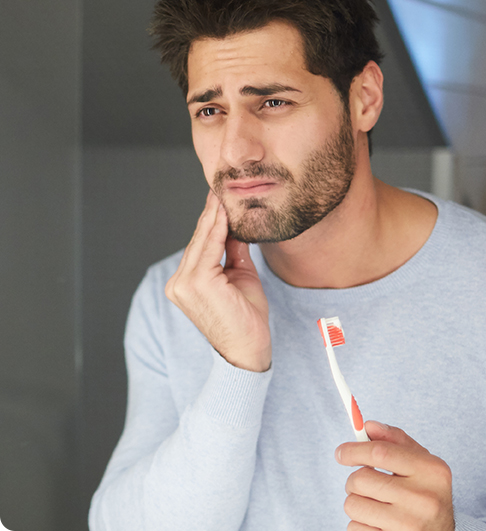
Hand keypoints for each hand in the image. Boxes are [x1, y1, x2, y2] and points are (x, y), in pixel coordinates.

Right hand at [165, 191, 270, 371]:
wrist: (249, 351)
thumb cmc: (246, 319)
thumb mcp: (241, 277)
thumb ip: (234, 252)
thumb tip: (236, 227)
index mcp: (186, 283)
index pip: (199, 245)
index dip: (211, 221)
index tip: (220, 200)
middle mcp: (180, 283)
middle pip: (199, 240)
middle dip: (212, 214)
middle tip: (221, 190)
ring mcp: (185, 284)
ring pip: (202, 240)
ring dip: (215, 216)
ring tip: (223, 195)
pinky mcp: (197, 283)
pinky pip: (209, 248)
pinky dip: (218, 229)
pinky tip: (225, 212)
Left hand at [336, 421, 453, 530]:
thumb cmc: (427, 494)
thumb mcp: (421, 464)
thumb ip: (395, 440)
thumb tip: (368, 426)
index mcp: (431, 471)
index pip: (380, 452)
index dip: (354, 450)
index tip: (341, 453)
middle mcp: (424, 499)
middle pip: (361, 479)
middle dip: (353, 480)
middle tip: (362, 484)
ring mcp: (410, 525)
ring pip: (353, 504)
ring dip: (355, 503)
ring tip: (373, 505)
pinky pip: (355, 528)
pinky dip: (360, 524)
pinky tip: (378, 523)